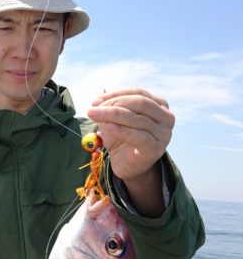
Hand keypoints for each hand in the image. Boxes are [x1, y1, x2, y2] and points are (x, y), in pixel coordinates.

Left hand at [87, 89, 173, 215]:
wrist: (127, 166)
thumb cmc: (123, 139)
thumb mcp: (115, 119)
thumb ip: (111, 106)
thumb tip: (99, 95)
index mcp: (160, 105)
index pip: (138, 93)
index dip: (116, 94)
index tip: (95, 100)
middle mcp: (166, 118)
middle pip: (140, 103)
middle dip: (114, 103)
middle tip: (93, 108)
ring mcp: (163, 134)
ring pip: (137, 119)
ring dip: (112, 115)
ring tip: (94, 116)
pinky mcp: (155, 149)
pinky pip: (138, 136)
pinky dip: (121, 130)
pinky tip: (106, 127)